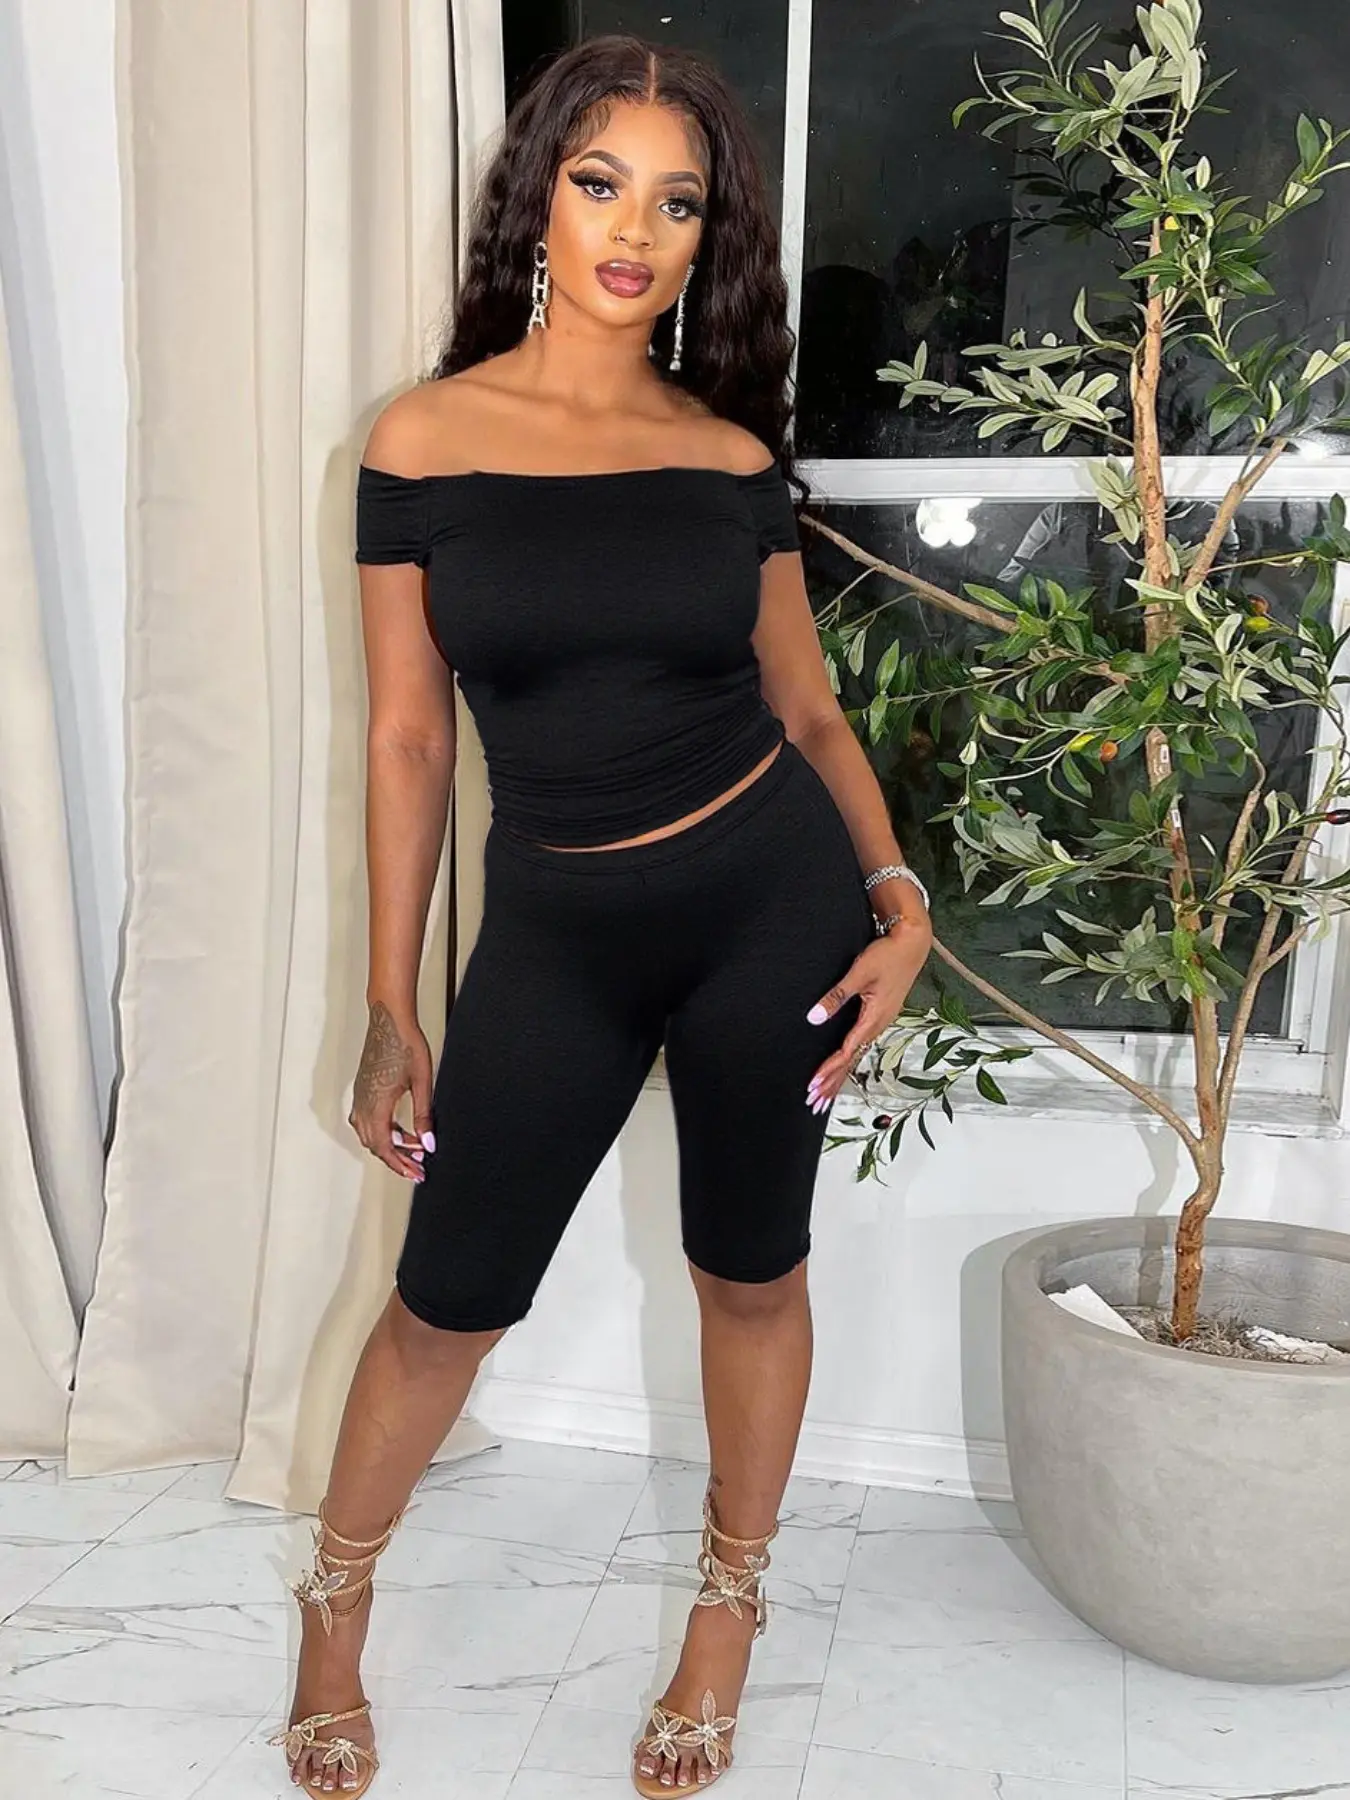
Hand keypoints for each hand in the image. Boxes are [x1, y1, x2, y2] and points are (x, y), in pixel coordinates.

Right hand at [349, 1001, 434, 1180]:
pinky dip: (384, 1131)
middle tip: (419, 1166)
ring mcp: (360, 1097)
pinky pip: (367, 1121)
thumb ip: (423, 1116)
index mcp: (376, 1105)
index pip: (384, 1147)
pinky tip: (401, 1130)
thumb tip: (428, 1144)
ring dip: (390, 1145)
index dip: (401, 1165)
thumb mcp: (422, 1082)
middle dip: (398, 1159)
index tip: (417, 1174)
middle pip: (375, 1145)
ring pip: (369, 1134)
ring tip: (415, 1148)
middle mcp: (363, 1104)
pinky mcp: (362, 1090)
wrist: (389, 1019)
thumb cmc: (406, 1044)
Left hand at [805, 916, 931, 1112]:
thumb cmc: (888, 955)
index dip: (829, 1071)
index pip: (847, 1053)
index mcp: (874, 1019)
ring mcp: (880, 1022)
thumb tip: (814, 1017)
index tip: (814, 1086)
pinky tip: (842, 1067)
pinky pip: (861, 1044)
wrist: (912, 943)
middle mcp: (878, 1025)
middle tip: (815, 1103)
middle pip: (852, 1061)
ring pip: (857, 1055)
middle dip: (833, 1083)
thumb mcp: (859, 974)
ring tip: (825, 1094)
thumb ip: (836, 996)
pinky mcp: (880, 1016)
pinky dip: (848, 1060)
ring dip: (840, 1075)